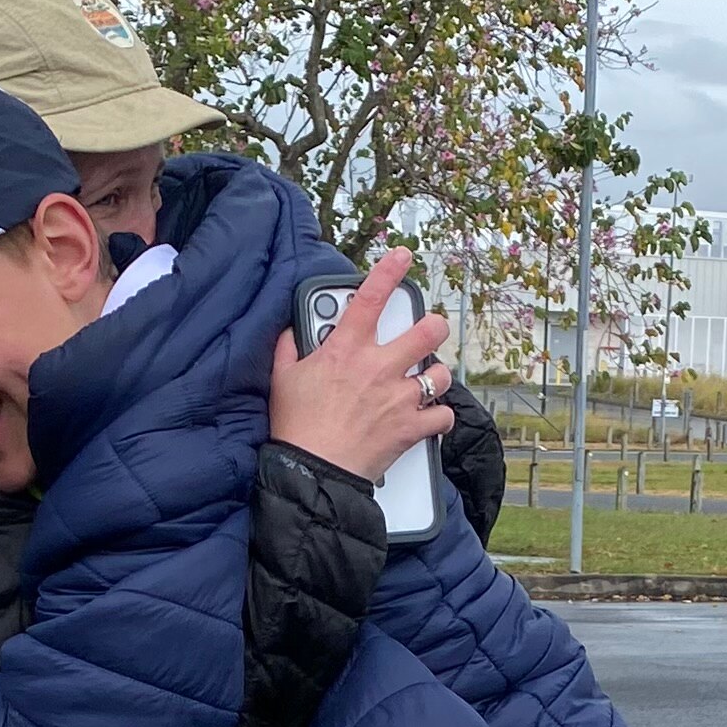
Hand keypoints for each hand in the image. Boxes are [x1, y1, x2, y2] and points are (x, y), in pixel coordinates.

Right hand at [270, 249, 454, 481]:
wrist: (312, 471)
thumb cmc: (296, 427)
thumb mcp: (282, 378)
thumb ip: (289, 347)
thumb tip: (292, 331)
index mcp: (347, 350)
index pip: (371, 297)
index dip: (389, 270)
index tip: (402, 255)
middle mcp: (379, 367)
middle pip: (428, 332)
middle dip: (434, 328)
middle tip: (429, 332)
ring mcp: (399, 398)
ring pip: (440, 374)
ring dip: (436, 375)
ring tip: (428, 380)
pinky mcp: (410, 427)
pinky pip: (443, 416)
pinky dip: (441, 417)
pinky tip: (432, 417)